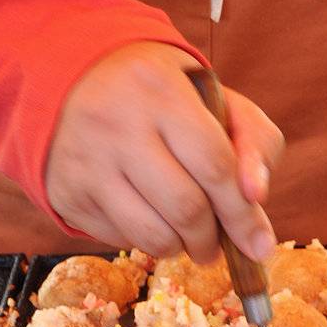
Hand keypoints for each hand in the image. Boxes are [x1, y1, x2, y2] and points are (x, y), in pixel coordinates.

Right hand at [45, 43, 283, 260]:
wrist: (72, 77)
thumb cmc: (160, 95)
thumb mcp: (212, 95)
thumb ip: (252, 140)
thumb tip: (257, 197)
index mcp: (160, 91)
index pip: (214, 166)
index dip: (242, 214)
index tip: (259, 245)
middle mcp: (117, 124)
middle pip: (185, 208)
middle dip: (211, 239)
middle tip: (215, 245)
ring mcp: (86, 162)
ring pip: (152, 235)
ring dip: (180, 248)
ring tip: (185, 237)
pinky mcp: (67, 193)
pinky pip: (120, 239)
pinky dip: (144, 240)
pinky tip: (146, 216)